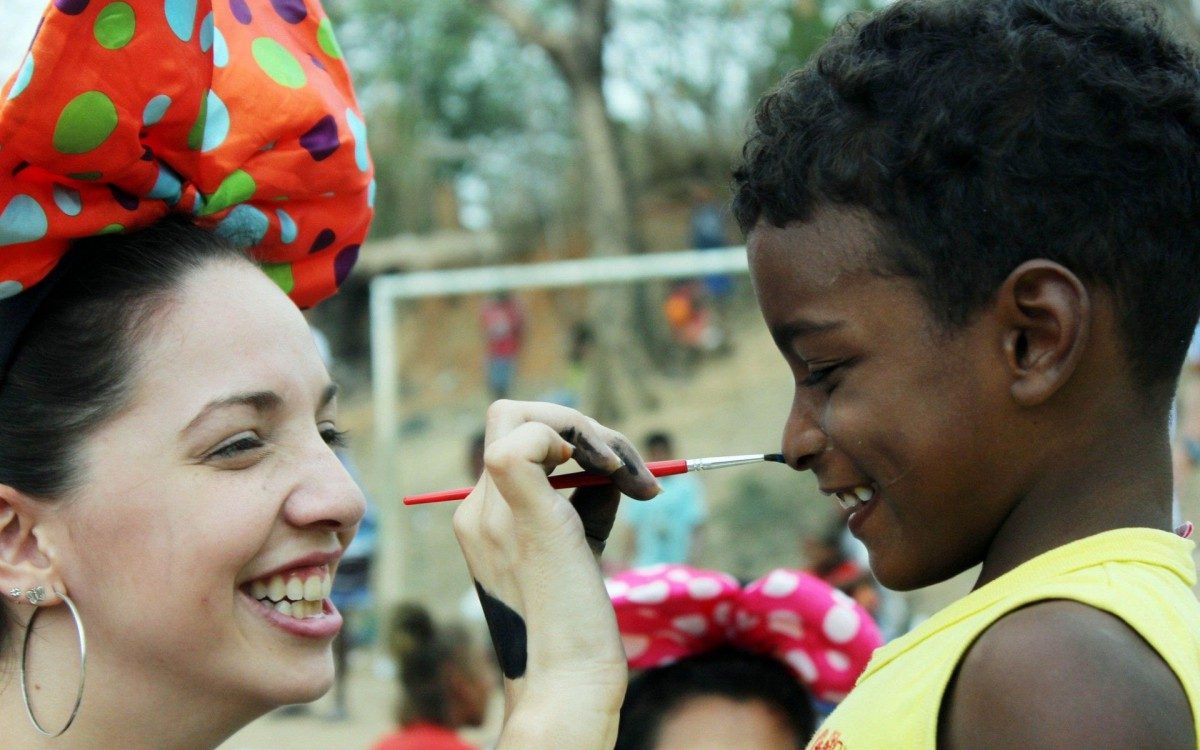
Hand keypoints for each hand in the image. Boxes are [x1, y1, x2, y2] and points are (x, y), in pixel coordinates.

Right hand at [453, 400, 658, 748]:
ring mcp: (491, 513)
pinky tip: (609, 471)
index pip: (514, 439)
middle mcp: (476, 511)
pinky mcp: (522, 516)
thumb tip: (612, 457)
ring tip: (632, 474)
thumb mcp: (577, 543)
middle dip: (576, 423)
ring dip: (587, 429)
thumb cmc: (579, 623)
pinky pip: (525, 439)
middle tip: (627, 465)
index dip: (567, 438)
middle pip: (512, 416)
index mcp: (483, 519)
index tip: (617, 473)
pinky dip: (573, 437)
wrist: (568, 679)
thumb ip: (583, 496)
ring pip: (519, 415)